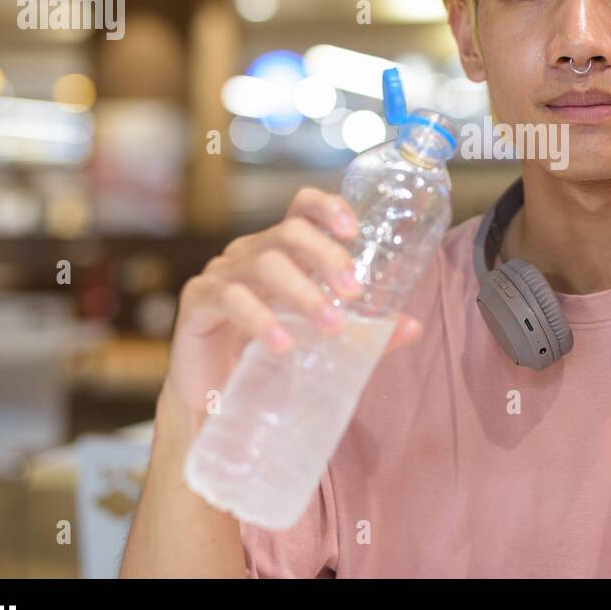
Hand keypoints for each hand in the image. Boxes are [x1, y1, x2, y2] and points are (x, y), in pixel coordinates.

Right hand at [164, 186, 423, 416]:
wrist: (216, 402)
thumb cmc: (271, 361)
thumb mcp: (323, 343)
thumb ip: (366, 333)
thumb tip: (412, 326)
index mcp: (281, 251)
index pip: (302, 208)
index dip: (327, 208)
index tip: (354, 231)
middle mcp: (249, 253)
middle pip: (290, 231)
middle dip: (326, 257)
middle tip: (354, 293)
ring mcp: (221, 274)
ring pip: (264, 263)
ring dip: (303, 293)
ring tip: (330, 327)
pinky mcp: (198, 303)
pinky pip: (230, 298)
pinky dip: (261, 320)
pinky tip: (283, 345)